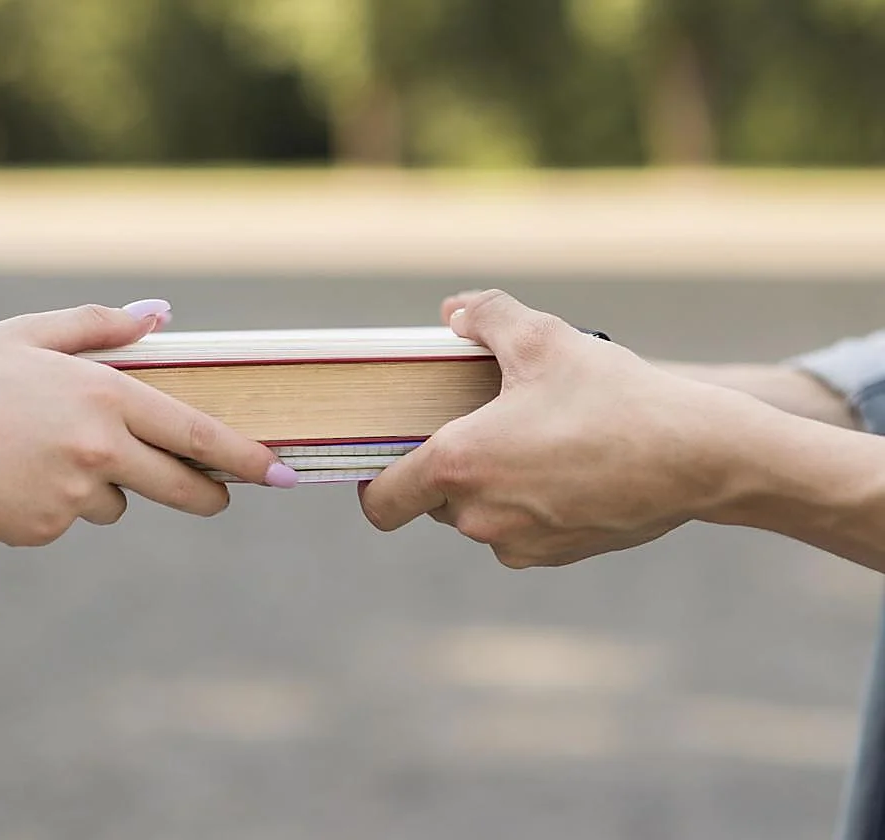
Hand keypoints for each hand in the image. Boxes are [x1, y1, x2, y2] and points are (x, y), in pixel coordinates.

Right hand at [0, 299, 297, 546]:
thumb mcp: (28, 334)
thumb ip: (101, 325)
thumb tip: (162, 315)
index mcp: (104, 395)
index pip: (197, 434)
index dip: (246, 457)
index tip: (282, 471)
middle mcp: (99, 450)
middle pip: (183, 487)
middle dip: (209, 495)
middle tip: (217, 496)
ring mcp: (72, 496)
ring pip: (118, 502)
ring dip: (104, 488)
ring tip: (40, 455)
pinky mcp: (44, 529)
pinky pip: (70, 519)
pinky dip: (56, 504)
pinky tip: (12, 478)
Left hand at [358, 290, 759, 567]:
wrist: (700, 457)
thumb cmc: (615, 396)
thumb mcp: (543, 337)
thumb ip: (485, 315)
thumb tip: (451, 313)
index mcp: (458, 466)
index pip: (381, 502)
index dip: (373, 481)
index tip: (387, 457)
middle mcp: (479, 518)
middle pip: (433, 500)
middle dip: (449, 466)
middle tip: (485, 422)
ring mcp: (518, 544)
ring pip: (478, 515)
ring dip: (492, 484)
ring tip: (535, 439)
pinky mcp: (556, 556)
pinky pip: (518, 531)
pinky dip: (528, 504)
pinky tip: (566, 466)